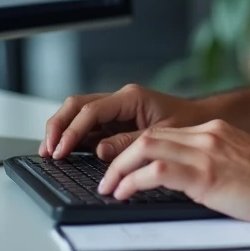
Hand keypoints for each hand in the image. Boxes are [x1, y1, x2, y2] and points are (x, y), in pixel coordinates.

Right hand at [41, 83, 207, 160]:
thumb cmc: (188, 122)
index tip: (61, 149)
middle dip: (59, 126)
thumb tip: (100, 150)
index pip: (91, 110)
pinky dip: (75, 138)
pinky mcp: (115, 123)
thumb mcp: (161, 134)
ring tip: (51, 152)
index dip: (73, 130)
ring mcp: (116, 111)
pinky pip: (89, 127)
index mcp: (131, 97)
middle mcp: (120, 100)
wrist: (202, 121)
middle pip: (77, 106)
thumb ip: (130, 142)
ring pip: (78, 114)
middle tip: (48, 149)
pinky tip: (66, 152)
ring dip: (63, 132)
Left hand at [96, 119, 249, 222]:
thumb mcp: (238, 163)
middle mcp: (208, 135)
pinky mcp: (207, 174)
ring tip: (110, 187)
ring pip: (146, 147)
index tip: (123, 167)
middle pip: (149, 136)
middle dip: (120, 157)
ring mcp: (207, 152)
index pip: (163, 133)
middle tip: (108, 179)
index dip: (135, 149)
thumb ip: (212, 161)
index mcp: (215, 131)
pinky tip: (125, 193)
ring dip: (120, 168)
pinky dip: (133, 181)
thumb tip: (186, 179)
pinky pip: (157, 171)